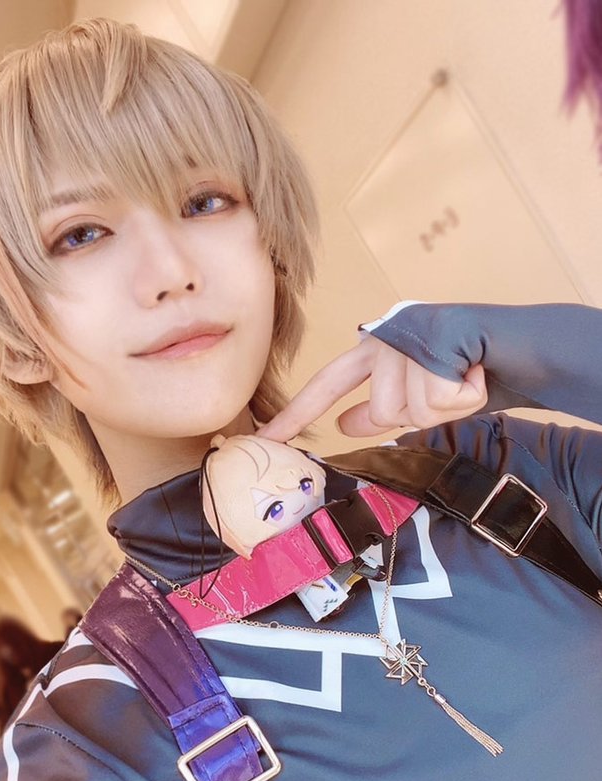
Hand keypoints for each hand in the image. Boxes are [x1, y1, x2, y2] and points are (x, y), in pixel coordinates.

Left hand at [257, 334, 486, 442]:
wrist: (525, 349)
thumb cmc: (472, 374)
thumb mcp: (421, 400)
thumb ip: (381, 410)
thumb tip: (342, 424)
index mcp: (374, 350)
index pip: (326, 387)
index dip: (295, 415)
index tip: (264, 439)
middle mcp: (384, 336)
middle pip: (383, 413)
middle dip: (424, 414)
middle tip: (453, 389)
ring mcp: (408, 331)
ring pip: (412, 408)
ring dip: (449, 405)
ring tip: (467, 377)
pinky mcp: (435, 333)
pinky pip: (439, 396)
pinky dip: (467, 396)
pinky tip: (478, 370)